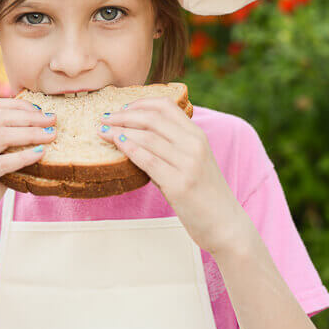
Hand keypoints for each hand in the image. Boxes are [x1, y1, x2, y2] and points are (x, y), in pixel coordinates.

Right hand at [0, 97, 56, 250]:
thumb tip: (41, 140)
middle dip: (30, 117)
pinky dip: (24, 156)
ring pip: (1, 135)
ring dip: (31, 133)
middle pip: (0, 117)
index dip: (20, 105)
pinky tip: (40, 154)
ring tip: (51, 135)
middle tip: (53, 120)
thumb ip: (7, 152)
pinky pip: (1, 162)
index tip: (41, 111)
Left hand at [98, 97, 245, 253]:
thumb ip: (171, 147)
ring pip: (147, 137)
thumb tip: (135, 135)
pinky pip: (147, 160)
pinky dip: (128, 149)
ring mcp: (188, 164)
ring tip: (102, 131)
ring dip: (119, 131)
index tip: (122, 108)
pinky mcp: (179, 184)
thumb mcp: (193, 162)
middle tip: (104, 118)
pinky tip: (116, 144)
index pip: (166, 106)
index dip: (140, 102)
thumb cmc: (204, 194)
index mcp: (197, 135)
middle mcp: (194, 145)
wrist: (226, 225)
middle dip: (123, 115)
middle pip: (152, 118)